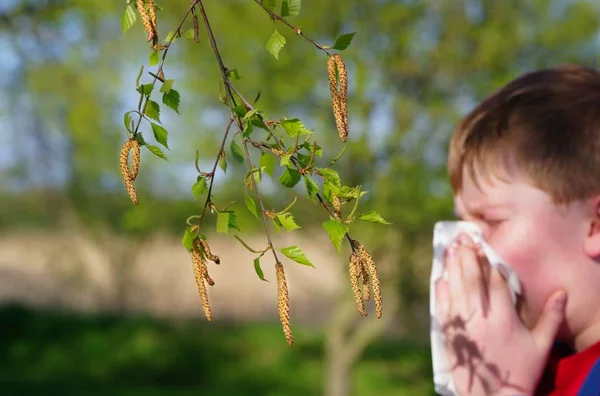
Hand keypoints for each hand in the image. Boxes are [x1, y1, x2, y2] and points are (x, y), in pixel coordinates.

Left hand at [434, 233, 566, 395]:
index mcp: (504, 317)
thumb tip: (561, 293)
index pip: (495, 281)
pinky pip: (442, 307)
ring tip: (449, 250)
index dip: (490, 261)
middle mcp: (481, 317)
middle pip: (472, 279)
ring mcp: (463, 325)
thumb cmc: (520, 371)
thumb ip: (551, 318)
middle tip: (463, 239)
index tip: (485, 245)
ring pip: (455, 289)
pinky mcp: (450, 334)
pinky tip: (439, 278)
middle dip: (467, 256)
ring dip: (452, 268)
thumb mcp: (541, 345)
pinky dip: (440, 292)